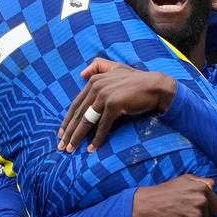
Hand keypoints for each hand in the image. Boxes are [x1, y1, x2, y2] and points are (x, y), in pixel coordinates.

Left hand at [58, 59, 176, 151]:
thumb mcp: (115, 67)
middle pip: (79, 113)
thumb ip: (98, 66)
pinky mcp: (114, 105)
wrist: (155, 86)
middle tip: (61, 146)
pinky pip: (102, 126)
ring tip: (70, 150)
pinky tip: (91, 149)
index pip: (76, 104)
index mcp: (94, 80)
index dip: (68, 120)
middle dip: (69, 132)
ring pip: (87, 120)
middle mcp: (97, 87)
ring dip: (78, 137)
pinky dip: (97, 139)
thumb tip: (82, 73)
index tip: (61, 134)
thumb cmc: (136, 80)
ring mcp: (105, 96)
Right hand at [132, 175, 216, 216]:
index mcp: (203, 189)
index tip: (193, 210)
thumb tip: (213, 186)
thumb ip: (201, 181)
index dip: (206, 210)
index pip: (216, 206)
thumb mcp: (183, 179)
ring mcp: (197, 216)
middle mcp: (202, 202)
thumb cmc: (162, 192)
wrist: (145, 205)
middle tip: (182, 214)